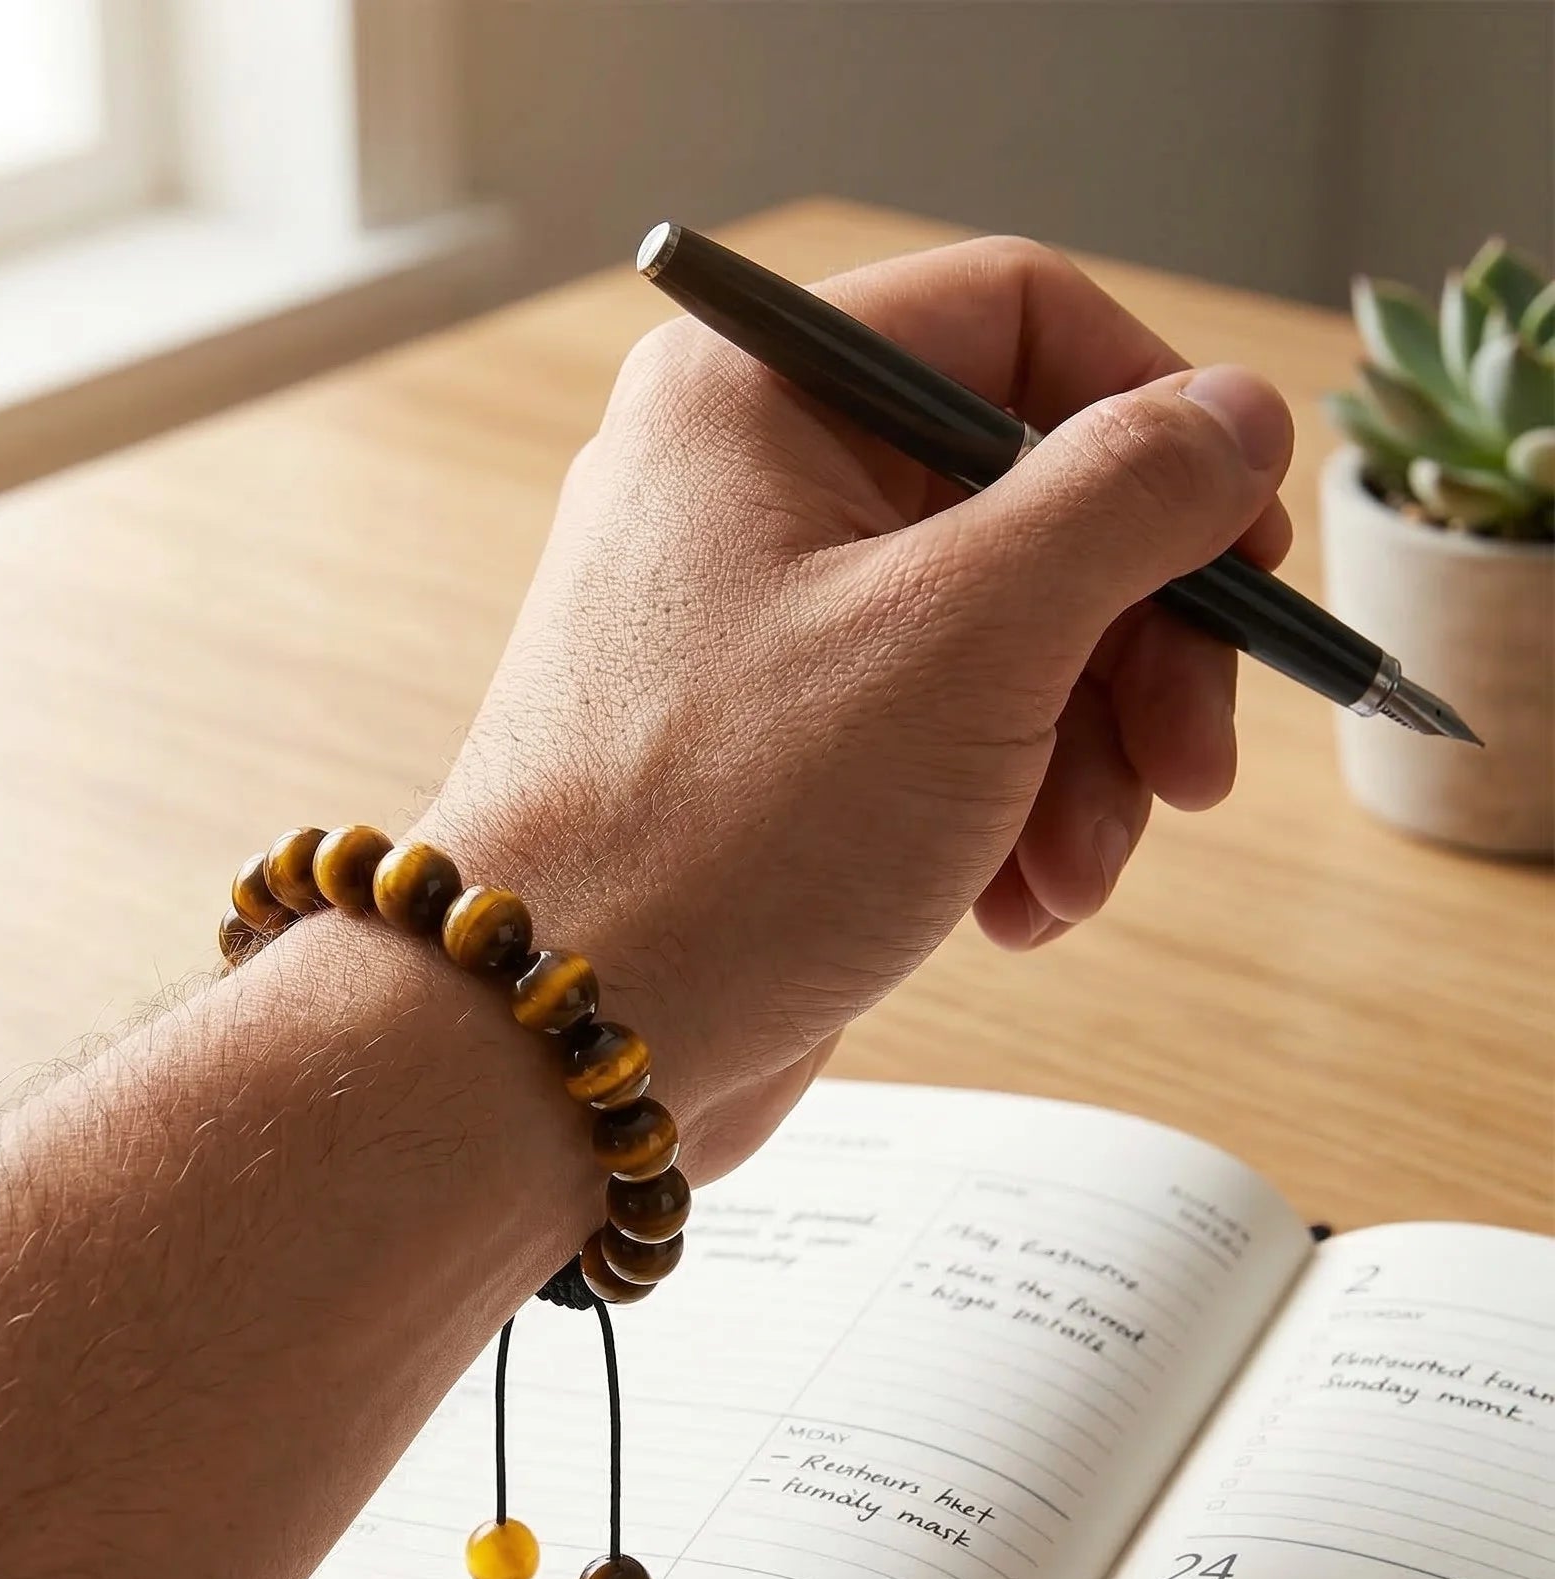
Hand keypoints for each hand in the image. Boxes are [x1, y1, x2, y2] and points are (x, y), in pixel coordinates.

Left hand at [423, 235, 1292, 1176]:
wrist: (559, 1037)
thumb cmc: (724, 828)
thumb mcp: (970, 633)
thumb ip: (1126, 499)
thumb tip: (1234, 416)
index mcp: (757, 395)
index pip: (1018, 324)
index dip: (1159, 425)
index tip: (1237, 558)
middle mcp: (744, 490)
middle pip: (1030, 502)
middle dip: (1135, 648)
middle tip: (1193, 767)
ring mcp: (755, 629)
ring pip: (1004, 639)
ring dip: (1081, 761)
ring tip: (1074, 873)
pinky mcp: (771, 753)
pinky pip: (940, 740)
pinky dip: (1005, 816)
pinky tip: (1017, 907)